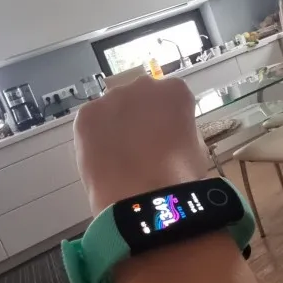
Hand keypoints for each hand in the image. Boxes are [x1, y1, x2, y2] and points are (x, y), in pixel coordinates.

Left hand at [74, 77, 207, 216]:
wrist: (145, 197)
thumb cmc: (179, 177)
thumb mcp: (195, 148)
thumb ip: (178, 131)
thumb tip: (167, 136)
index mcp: (175, 91)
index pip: (171, 98)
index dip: (167, 121)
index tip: (165, 138)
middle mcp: (143, 86)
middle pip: (139, 98)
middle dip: (139, 118)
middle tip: (141, 148)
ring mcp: (112, 98)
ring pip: (113, 109)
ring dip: (116, 126)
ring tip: (118, 158)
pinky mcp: (87, 114)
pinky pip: (91, 122)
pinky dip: (94, 138)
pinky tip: (103, 159)